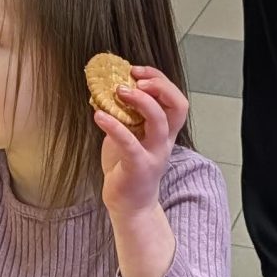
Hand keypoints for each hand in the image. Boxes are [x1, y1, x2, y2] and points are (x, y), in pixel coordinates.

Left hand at [97, 66, 189, 219]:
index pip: (174, 98)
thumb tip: (106, 88)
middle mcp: (164, 140)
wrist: (129, 205)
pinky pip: (130, 143)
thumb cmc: (127, 167)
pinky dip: (114, 126)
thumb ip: (125, 115)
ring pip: (159, 121)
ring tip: (120, 91)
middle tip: (135, 78)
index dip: (159, 80)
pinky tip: (99, 116)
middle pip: (177, 105)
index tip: (137, 70)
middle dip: (159, 85)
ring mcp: (154, 153)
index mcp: (164, 130)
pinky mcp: (139, 166)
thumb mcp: (129, 134)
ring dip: (141, 101)